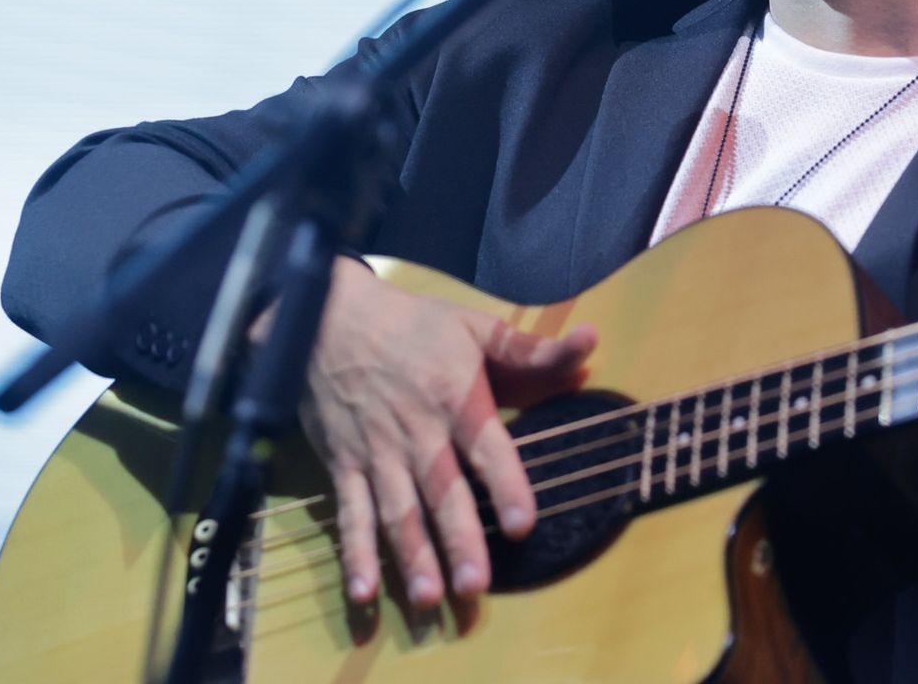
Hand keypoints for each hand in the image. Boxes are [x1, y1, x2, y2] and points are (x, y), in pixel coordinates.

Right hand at [300, 257, 595, 609]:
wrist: (327, 317)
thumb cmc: (413, 326)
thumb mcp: (474, 327)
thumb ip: (531, 350)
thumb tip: (591, 343)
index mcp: (455, 397)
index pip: (485, 447)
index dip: (505, 484)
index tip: (523, 525)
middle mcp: (417, 432)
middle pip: (441, 491)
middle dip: (458, 540)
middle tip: (476, 587)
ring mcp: (377, 453)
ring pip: (396, 511)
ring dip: (412, 556)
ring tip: (430, 599)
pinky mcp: (343, 465)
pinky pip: (350, 513)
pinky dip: (355, 553)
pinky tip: (364, 592)